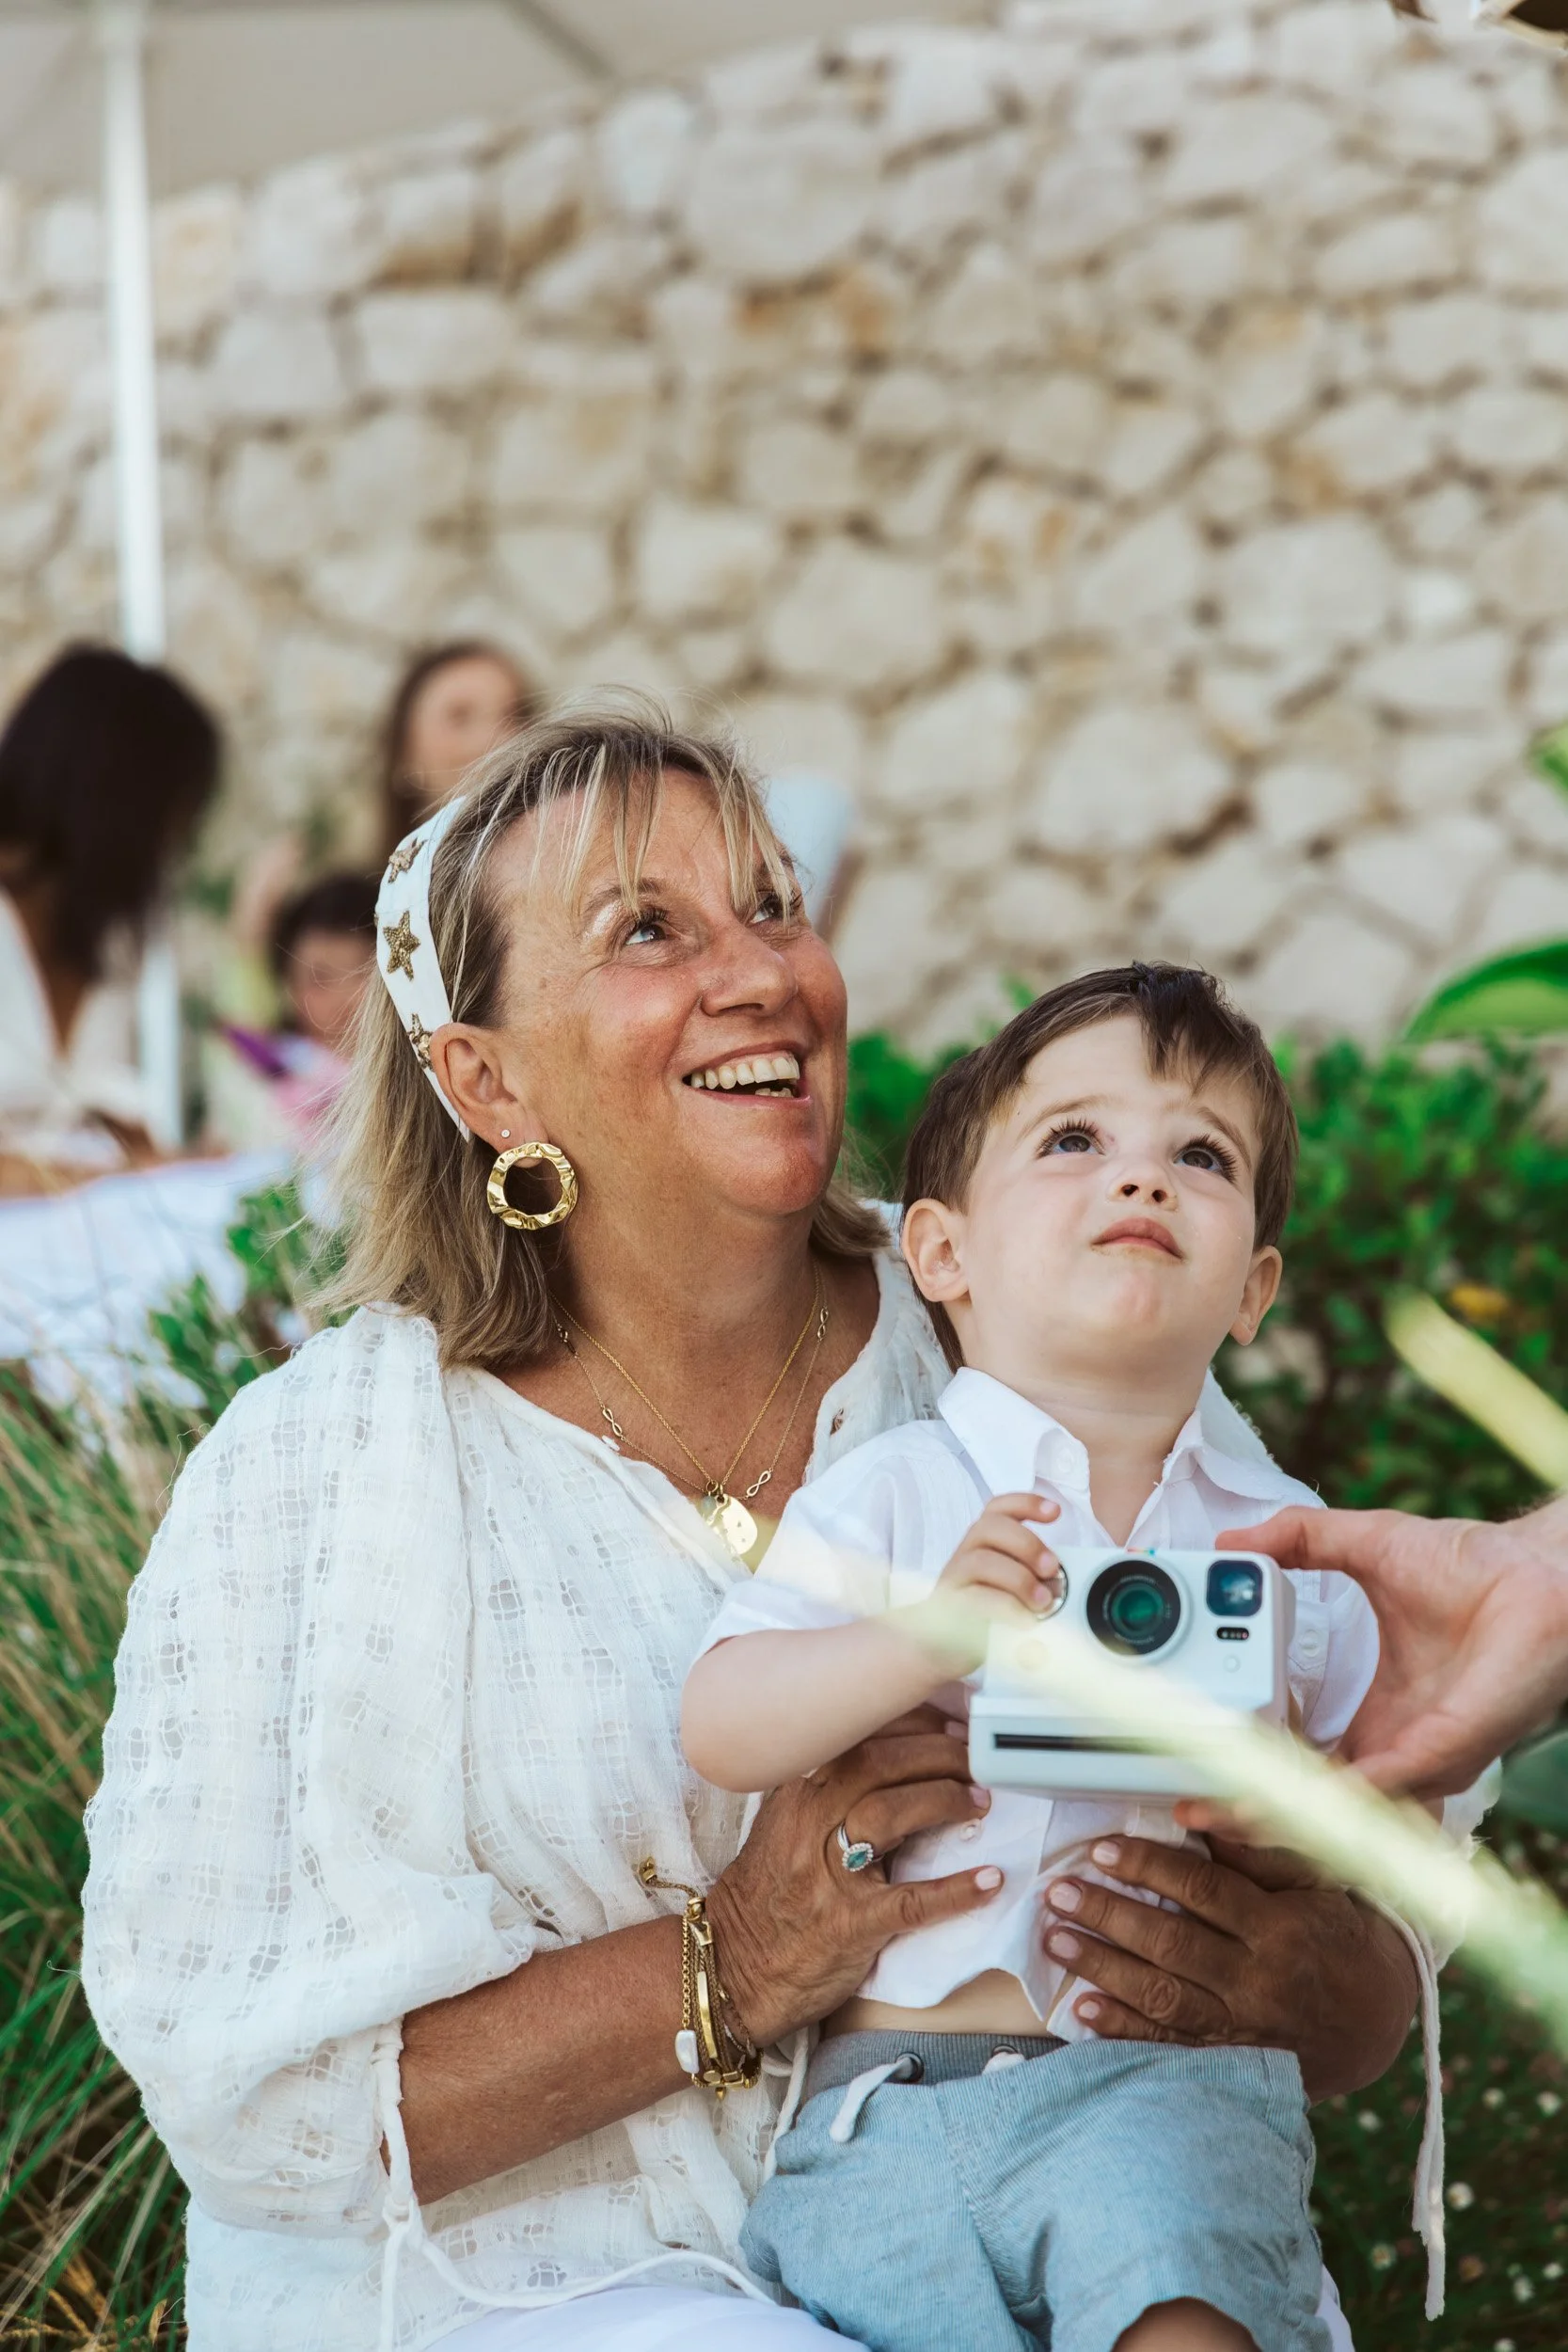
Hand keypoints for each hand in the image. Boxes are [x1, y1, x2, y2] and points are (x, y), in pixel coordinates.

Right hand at [705, 1708, 1001, 2048]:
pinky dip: (955, 1891)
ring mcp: (829, 1876)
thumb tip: (891, 1756)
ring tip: (980, 1802)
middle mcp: (809, 1824)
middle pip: (879, 1764)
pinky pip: (910, 1902)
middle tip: (975, 1761)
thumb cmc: (768, 1894)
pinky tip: (988, 1880)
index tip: (947, 1726)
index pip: (857, 1736)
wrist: (732, 1966)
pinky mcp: (850, 1926)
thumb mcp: (785, 1825)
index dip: (911, 1725)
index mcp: (797, 1795)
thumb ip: (824, 1789)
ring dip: (945, 1800)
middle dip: (937, 1754)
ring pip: (891, 1814)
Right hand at [913, 1494, 1061, 1670]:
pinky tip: (1026, 1620)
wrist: (942, 1649)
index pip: (998, 1509)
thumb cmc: (984, 1615)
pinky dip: (1007, 1607)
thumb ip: (1031, 1577)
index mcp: (983, 1544)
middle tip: (1052, 1568)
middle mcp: (965, 1555)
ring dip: (1019, 1579)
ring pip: (980, 1561)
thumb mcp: (1012, 1589)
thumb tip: (1059, 1582)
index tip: (1055, 1512)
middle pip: (990, 1527)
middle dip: (1027, 1544)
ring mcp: (953, 1581)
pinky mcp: (948, 1609)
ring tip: (1043, 1602)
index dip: (1026, 1503)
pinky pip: (975, 1599)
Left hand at [1041, 1834, 1418, 2100]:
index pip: (1202, 1890)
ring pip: (1163, 1997)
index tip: (1102, 1849)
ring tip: (1056, 1941)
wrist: (1377, 2020)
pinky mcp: (1233, 2060)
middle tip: (1060, 1892)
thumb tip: (1198, 1814)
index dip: (1147, 1866)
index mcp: (1281, 1927)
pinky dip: (1125, 2029)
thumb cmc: (1337, 1934)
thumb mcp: (1317, 1883)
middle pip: (1171, 1944)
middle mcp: (1260, 1980)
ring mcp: (1245, 2027)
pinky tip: (1085, 2010)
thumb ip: (1259, 1851)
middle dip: (1108, 1915)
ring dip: (1102, 1967)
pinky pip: (1172, 2045)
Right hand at [1220, 1501, 1567, 1797]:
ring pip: (1334, 1811)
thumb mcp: (1363, 1547)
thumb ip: (1297, 1540)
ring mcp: (1418, 1760)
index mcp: (1381, 1718)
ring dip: (1271, 1815)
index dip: (1249, 1765)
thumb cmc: (1473, 1568)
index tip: (1195, 1756)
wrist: (1540, 1574)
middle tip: (1187, 1802)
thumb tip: (1232, 1538)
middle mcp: (1397, 1752)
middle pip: (1312, 1804)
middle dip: (1246, 1811)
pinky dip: (1320, 1797)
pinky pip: (1370, 1789)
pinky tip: (1273, 1793)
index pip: (1303, 1762)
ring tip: (1213, 1810)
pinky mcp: (1438, 1754)